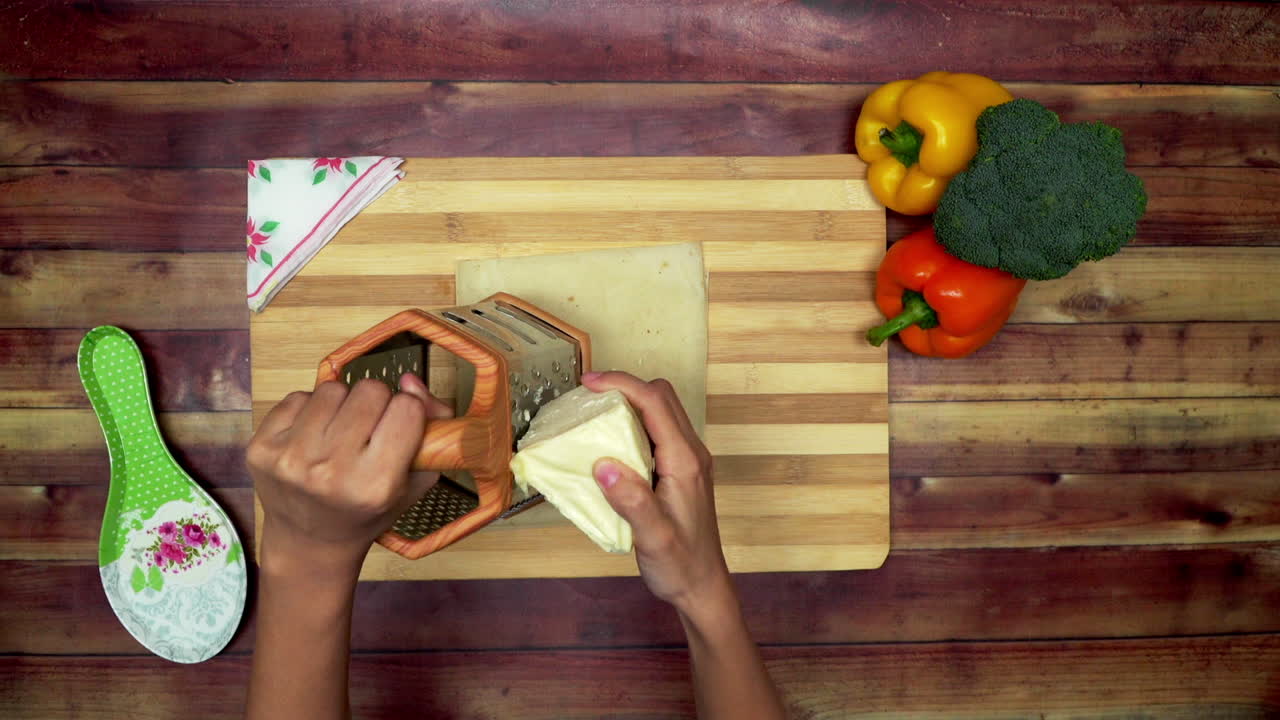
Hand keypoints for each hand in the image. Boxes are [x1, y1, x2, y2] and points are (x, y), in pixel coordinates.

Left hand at [247, 373, 452, 573]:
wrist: (308, 542)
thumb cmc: (368, 511)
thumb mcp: (414, 481)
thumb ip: (431, 425)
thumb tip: (408, 380)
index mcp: (376, 485)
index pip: (407, 408)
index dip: (408, 412)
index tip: (399, 428)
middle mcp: (331, 472)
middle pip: (370, 390)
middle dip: (376, 404)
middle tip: (368, 432)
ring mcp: (290, 459)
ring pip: (333, 388)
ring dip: (342, 405)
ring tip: (339, 434)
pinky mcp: (261, 448)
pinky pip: (298, 397)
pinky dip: (310, 411)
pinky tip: (312, 438)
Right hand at [581, 371, 732, 617]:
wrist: (702, 586)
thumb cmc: (680, 565)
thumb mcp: (652, 537)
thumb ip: (630, 500)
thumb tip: (603, 464)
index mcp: (685, 461)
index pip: (655, 402)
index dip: (621, 384)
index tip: (588, 384)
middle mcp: (691, 453)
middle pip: (661, 397)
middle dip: (625, 386)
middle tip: (588, 396)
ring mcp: (687, 460)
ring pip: (661, 411)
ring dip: (630, 403)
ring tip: (594, 414)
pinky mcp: (680, 470)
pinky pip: (657, 431)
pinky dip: (633, 424)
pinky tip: (610, 443)